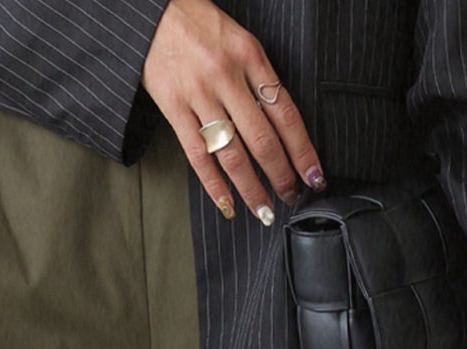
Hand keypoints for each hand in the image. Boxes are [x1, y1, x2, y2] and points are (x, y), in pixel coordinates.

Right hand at [142, 0, 325, 224]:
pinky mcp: (173, 107)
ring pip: (232, 153)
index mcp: (251, 56)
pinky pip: (197, 155)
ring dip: (251, 188)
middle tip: (291, 197)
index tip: (314, 176)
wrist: (152, 10)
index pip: (286, 114)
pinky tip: (227, 204)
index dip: (303, 151)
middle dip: (281, 176)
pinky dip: (214, 185)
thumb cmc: (200, 26)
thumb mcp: (239, 41)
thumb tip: (281, 126)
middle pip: (263, 139)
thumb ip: (258, 78)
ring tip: (264, 211)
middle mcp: (227, 76)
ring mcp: (199, 94)